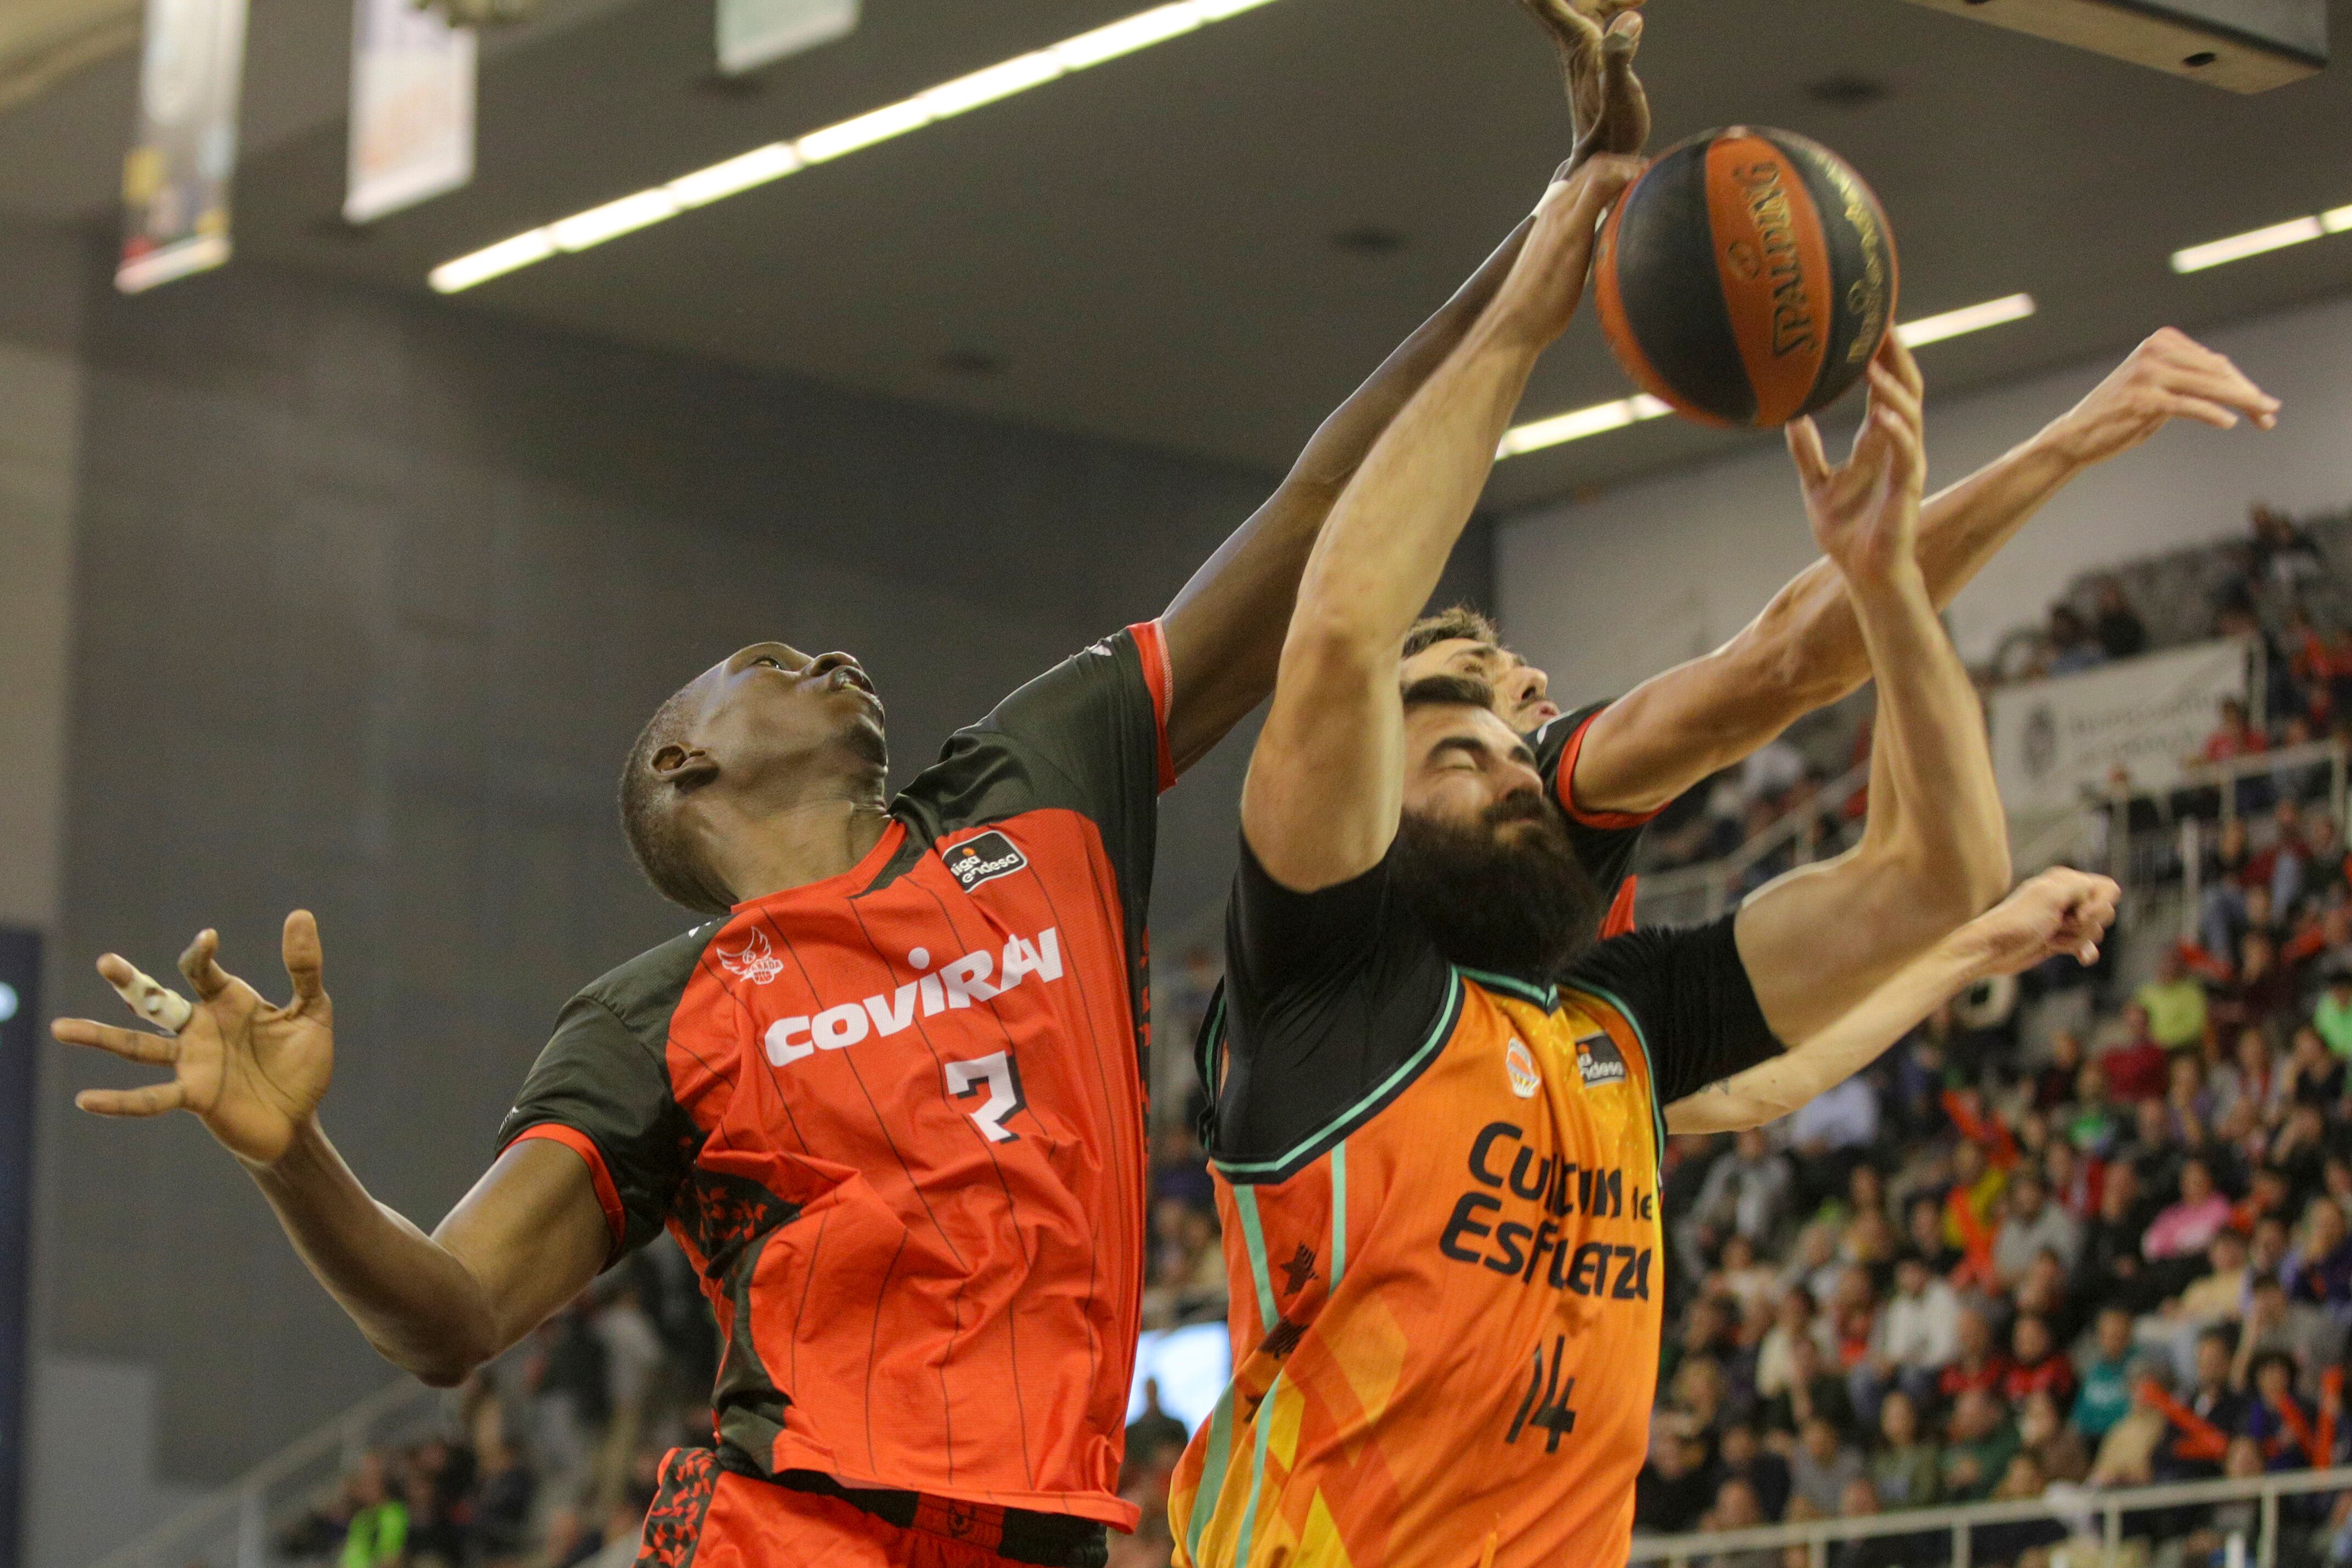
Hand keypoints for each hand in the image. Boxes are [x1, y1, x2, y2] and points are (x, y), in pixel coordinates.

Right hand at [53, 912, 334, 1165]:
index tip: (208, 939)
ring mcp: (191, 1062)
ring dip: (100, 1037)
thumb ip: (304, 968)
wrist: (298, 1121)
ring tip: (60, 1027)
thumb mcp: (312, 1011)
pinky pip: (150, 1098)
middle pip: (155, 1001)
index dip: (201, 954)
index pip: (203, 971)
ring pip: (137, 1046)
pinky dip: (119, 1101)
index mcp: (227, 1003)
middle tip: (105, 962)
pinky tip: (85, 1099)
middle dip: (130, 983)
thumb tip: (299, 914)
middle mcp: (200, 1029)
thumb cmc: (302, 1064)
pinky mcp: (193, 1097)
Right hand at [1494, 152, 1644, 344]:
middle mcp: (1556, 208)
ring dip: (1629, 168)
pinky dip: (1622, 179)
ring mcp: (1561, 216)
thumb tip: (1601, 249)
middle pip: (1597, 166)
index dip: (1620, 169)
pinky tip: (1641, 186)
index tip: (1644, 179)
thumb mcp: (1563, 265)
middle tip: (1656, 173)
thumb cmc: (1540, 302)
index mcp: (1554, 215)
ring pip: (1599, 170)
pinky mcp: (1570, 230)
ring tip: (1653, 176)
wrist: (1515, 320)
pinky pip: (1598, 187)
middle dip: (1630, 164)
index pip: (1590, 175)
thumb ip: (1578, 248)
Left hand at [1518, 1, 1649, 168]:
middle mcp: (1573, 37)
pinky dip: (1618, 0)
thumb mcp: (1621, 94)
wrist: (1610, 157)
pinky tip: (1639, 3)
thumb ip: (1620, 57)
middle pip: (1559, 0)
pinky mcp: (1596, 51)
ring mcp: (1583, 43)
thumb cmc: (1614, 131)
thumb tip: (1628, 21)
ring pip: (1588, 1)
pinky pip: (1603, 11)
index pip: (1543, 1)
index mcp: (1575, 41)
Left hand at [1788, 335, 1926, 583]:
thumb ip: (1806, 451)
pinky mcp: (1908, 488)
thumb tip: (1790, 418)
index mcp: (1877, 443)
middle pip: (1905, 390)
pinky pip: (1907, 453)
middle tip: (1882, 324)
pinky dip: (1895, 431)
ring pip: (1909, 415)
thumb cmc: (1845, 532)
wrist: (1862, 572)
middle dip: (1896, 358)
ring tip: (1873, 365)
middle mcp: (1898, 446)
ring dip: (1891, 390)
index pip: (1883, 390)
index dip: (1879, 359)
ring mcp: (1907, 465)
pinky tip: (1880, 414)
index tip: (1866, 326)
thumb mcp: (1816, 484)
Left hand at [1951, 869, 2121, 980]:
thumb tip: (2105, 890)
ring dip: (2076, 939)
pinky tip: (2082, 959)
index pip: (2108, 889)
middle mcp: (2067, 897)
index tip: (2078, 914)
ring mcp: (2064, 920)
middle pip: (2105, 912)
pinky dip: (2085, 951)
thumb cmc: (2018, 921)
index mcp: (2065, 880)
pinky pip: (2086, 946)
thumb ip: (2081, 887)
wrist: (1992, 949)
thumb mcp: (2051, 896)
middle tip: (2057, 925)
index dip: (2099, 905)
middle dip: (2085, 925)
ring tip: (2050, 938)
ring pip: (2095, 931)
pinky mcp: (2059, 939)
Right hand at [2040, 328, 2279, 467]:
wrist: (2075, 436)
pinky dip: (2213, 414)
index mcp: (2161, 341)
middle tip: (2272, 411)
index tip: (2263, 405)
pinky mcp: (2144, 399)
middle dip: (2248, 394)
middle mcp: (2155, 351)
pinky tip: (2231, 422)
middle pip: (2217, 373)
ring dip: (2243, 403)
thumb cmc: (2120, 414)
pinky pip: (2189, 405)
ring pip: (2209, 387)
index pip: (2214, 363)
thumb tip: (2235, 378)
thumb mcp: (2158, 388)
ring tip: (2265, 416)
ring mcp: (2148, 374)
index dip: (2242, 385)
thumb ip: (2190, 377)